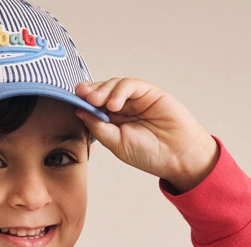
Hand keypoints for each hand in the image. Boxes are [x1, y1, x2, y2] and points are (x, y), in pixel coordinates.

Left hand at [74, 78, 218, 192]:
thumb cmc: (148, 154)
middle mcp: (122, 108)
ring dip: (102, 91)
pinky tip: (114, 104)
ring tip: (97, 102)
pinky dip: (119, 91)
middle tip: (82, 96)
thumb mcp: (116, 144)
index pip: (93, 106)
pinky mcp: (149, 92)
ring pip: (113, 86)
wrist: (177, 156)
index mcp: (112, 121)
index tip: (73, 101)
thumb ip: (98, 128)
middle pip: (101, 92)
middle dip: (90, 93)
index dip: (83, 102)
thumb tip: (79, 111)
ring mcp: (135, 99)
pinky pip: (130, 85)